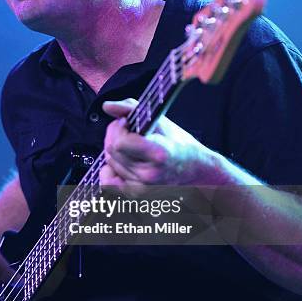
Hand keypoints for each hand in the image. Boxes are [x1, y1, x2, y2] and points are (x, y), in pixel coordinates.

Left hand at [101, 99, 222, 189]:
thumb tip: (108, 106)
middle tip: (127, 131)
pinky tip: (122, 161)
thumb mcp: (159, 119)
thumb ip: (130, 108)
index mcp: (158, 154)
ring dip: (115, 151)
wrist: (193, 168)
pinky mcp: (136, 194)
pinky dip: (110, 169)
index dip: (119, 129)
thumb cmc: (178, 144)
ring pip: (109, 163)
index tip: (127, 123)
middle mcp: (149, 174)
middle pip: (111, 151)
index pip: (120, 143)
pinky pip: (108, 181)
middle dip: (114, 136)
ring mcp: (142, 187)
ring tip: (131, 146)